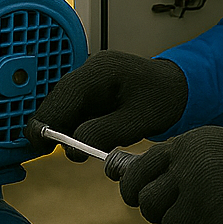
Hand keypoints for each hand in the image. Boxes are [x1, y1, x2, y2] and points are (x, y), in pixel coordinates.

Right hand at [27, 51, 187, 160]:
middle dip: (57, 129)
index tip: (42, 147)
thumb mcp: (136, 121)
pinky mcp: (92, 89)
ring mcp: (89, 78)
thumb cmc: (165, 99)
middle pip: (56, 102)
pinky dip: (78, 125)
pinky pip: (75, 109)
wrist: (180, 89)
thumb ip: (102, 133)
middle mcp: (90, 70)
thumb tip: (71, 148)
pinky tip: (96, 135)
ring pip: (63, 108)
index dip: (46, 123)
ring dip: (69, 129)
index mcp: (100, 71)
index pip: (60, 97)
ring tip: (92, 144)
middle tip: (72, 153)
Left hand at [114, 127, 222, 223]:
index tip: (136, 197)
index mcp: (190, 144)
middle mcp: (190, 167)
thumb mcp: (219, 149)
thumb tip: (128, 178)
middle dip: (161, 213)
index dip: (133, 188)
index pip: (139, 169)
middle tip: (184, 214)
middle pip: (146, 203)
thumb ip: (180, 161)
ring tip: (221, 214)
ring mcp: (200, 196)